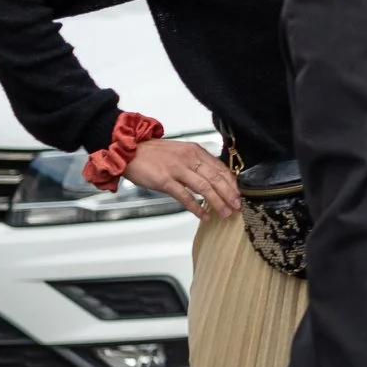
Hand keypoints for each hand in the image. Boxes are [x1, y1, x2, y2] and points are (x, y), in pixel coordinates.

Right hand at [119, 138, 239, 219]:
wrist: (128, 150)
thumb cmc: (153, 153)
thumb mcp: (181, 151)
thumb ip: (197, 162)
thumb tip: (214, 177)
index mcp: (195, 151)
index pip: (220, 168)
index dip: (232, 183)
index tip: (238, 194)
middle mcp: (189, 159)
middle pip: (216, 179)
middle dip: (229, 194)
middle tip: (237, 206)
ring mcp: (177, 169)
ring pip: (204, 188)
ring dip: (217, 202)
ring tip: (225, 213)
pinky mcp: (165, 180)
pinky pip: (185, 196)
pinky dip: (197, 208)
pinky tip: (204, 216)